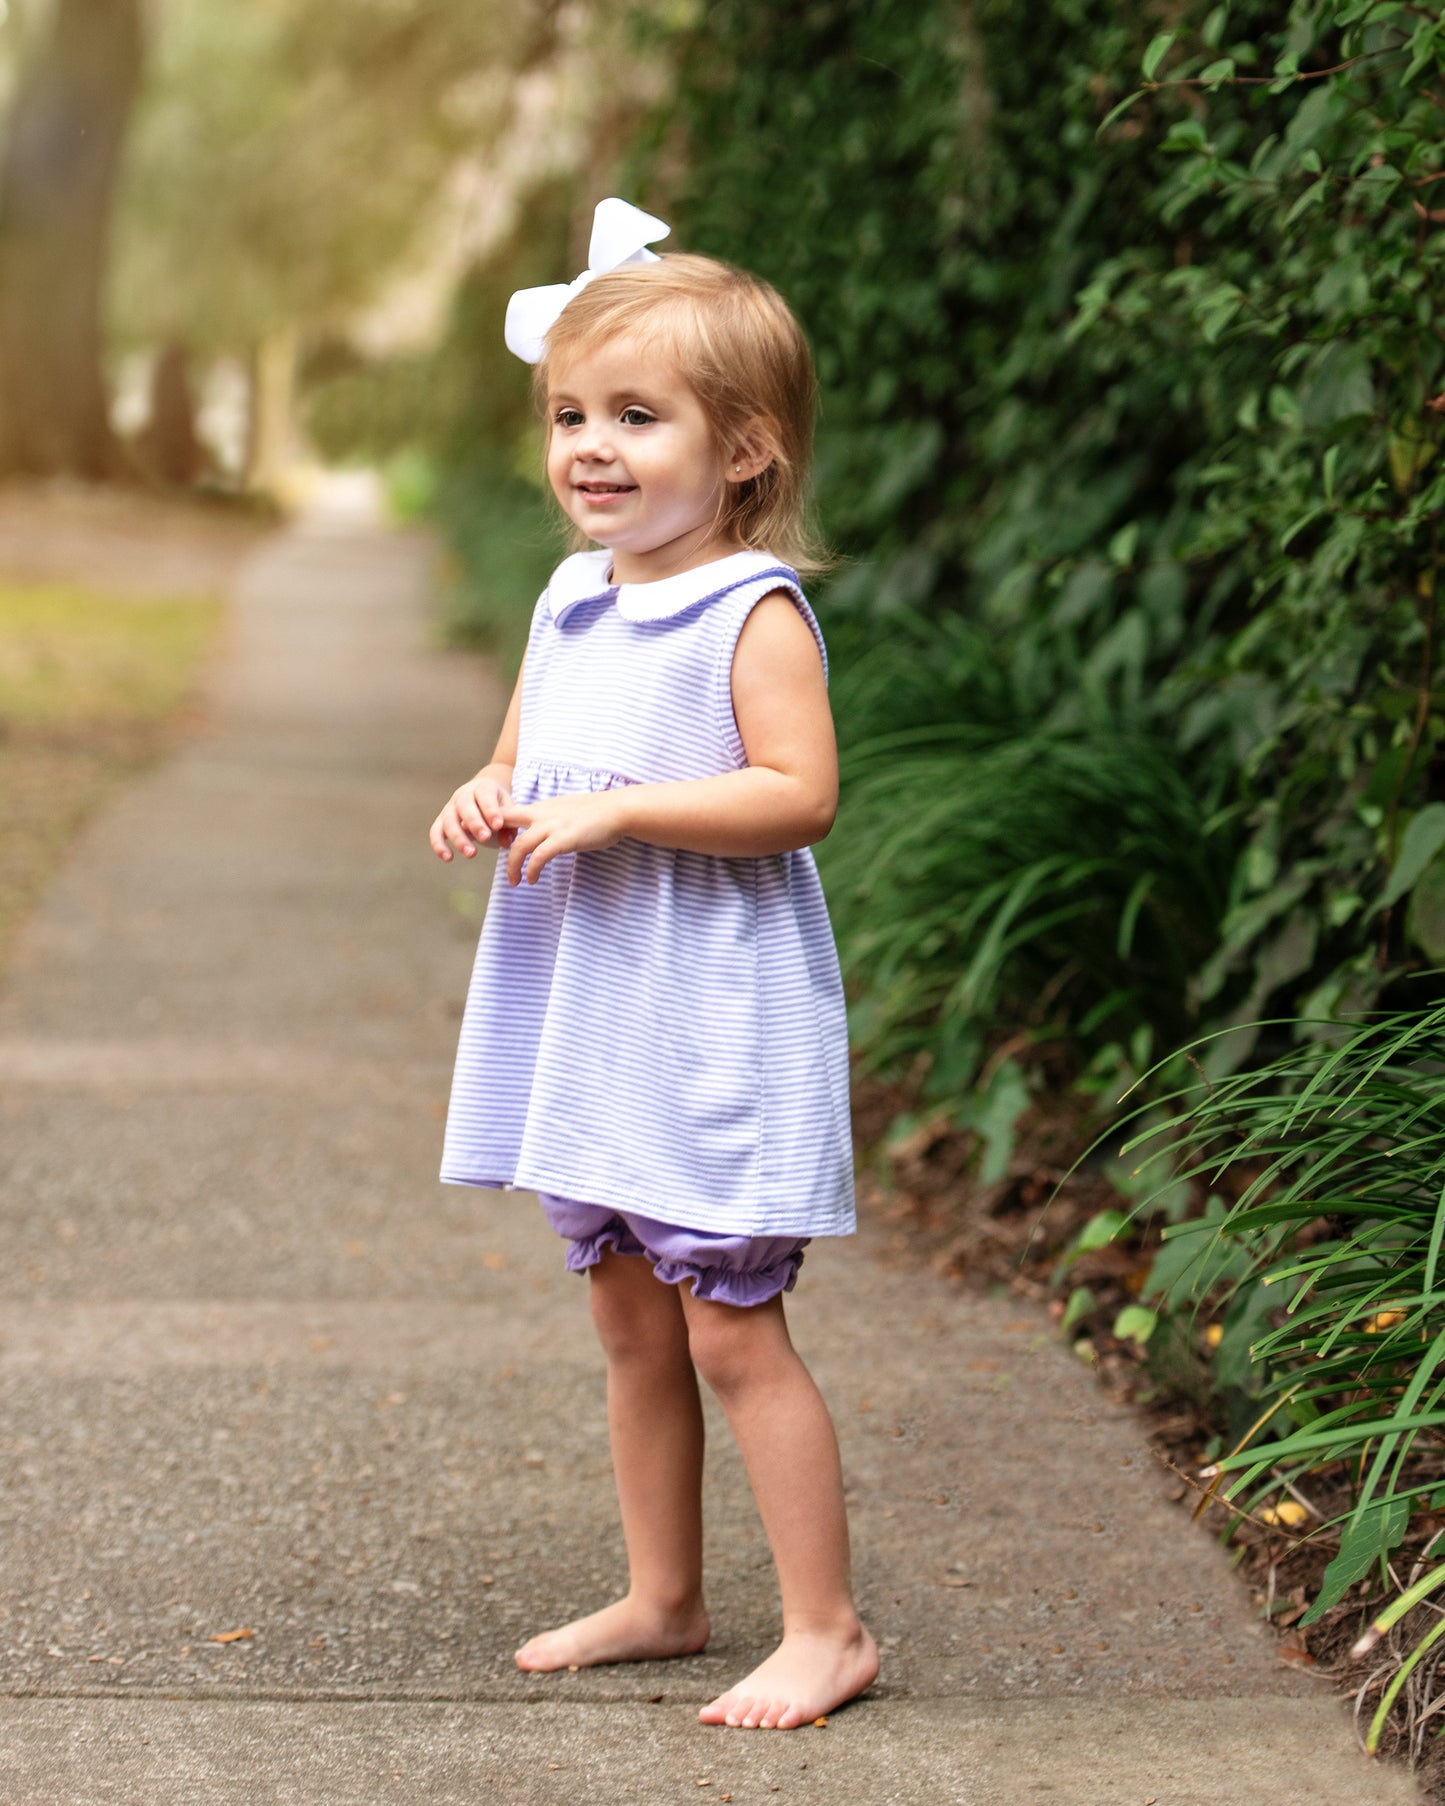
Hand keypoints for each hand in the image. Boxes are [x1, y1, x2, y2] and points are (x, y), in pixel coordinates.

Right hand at [430, 768, 513, 861]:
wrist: (485, 798)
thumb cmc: (499, 806)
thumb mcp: (509, 811)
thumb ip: (509, 825)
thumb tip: (505, 842)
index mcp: (482, 787)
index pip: (485, 795)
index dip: (490, 810)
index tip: (498, 825)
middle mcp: (463, 795)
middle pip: (464, 806)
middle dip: (474, 823)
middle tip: (485, 838)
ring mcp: (450, 808)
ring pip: (449, 820)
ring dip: (458, 838)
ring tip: (472, 854)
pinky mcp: (441, 821)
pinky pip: (435, 832)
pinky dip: (439, 845)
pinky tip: (448, 858)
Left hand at [501, 791, 628, 884]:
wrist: (617, 810)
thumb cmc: (597, 812)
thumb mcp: (566, 810)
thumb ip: (551, 818)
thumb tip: (544, 830)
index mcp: (541, 807)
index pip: (506, 812)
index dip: (494, 827)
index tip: (495, 844)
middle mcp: (542, 814)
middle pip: (504, 825)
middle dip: (496, 846)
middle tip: (499, 864)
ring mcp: (552, 826)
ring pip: (520, 846)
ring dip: (513, 867)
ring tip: (515, 882)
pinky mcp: (564, 839)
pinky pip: (539, 857)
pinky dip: (532, 870)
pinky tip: (533, 879)